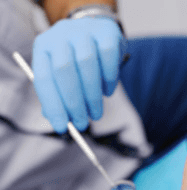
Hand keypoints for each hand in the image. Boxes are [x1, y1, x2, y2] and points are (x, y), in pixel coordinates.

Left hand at [32, 18, 124, 132]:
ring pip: (87, 64)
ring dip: (92, 96)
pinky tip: (108, 92)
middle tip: (82, 123)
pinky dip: (109, 80)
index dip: (53, 105)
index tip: (62, 127)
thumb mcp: (63, 76)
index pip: (44, 78)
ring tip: (96, 113)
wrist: (97, 32)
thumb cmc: (77, 61)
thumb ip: (59, 95)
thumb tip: (59, 121)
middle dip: (74, 103)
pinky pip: (108, 58)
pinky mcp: (106, 32)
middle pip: (64, 70)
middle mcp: (60, 35)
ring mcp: (84, 31)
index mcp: (44, 48)